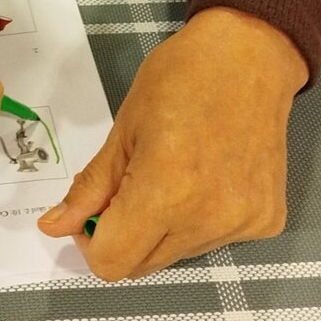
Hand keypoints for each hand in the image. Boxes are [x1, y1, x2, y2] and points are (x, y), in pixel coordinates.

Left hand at [37, 7, 307, 279]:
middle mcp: (208, 220)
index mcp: (166, 194)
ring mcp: (243, 224)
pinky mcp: (267, 220)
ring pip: (178, 255)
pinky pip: (216, 241)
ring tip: (178, 175)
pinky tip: (211, 177)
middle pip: (143, 266)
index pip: (112, 263)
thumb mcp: (124, 128)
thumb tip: (54, 227)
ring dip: (164, 230)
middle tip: (131, 187)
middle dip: (125, 237)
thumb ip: (90, 187)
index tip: (95, 211)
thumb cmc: (180, 78)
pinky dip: (201, 221)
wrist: (252, 55)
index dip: (92, 243)